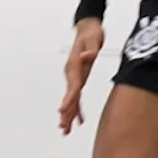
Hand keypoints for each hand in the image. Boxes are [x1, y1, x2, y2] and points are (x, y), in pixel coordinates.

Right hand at [58, 16, 104, 134]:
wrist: (87, 27)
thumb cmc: (91, 33)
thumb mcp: (93, 39)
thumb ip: (90, 49)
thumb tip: (86, 56)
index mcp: (74, 66)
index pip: (72, 85)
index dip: (69, 99)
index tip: (63, 110)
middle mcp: (71, 73)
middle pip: (69, 96)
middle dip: (66, 112)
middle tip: (63, 127)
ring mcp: (74, 76)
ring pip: (71, 99)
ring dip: (68, 114)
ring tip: (65, 130)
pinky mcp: (79, 77)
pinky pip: (76, 96)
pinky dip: (77, 108)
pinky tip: (78, 120)